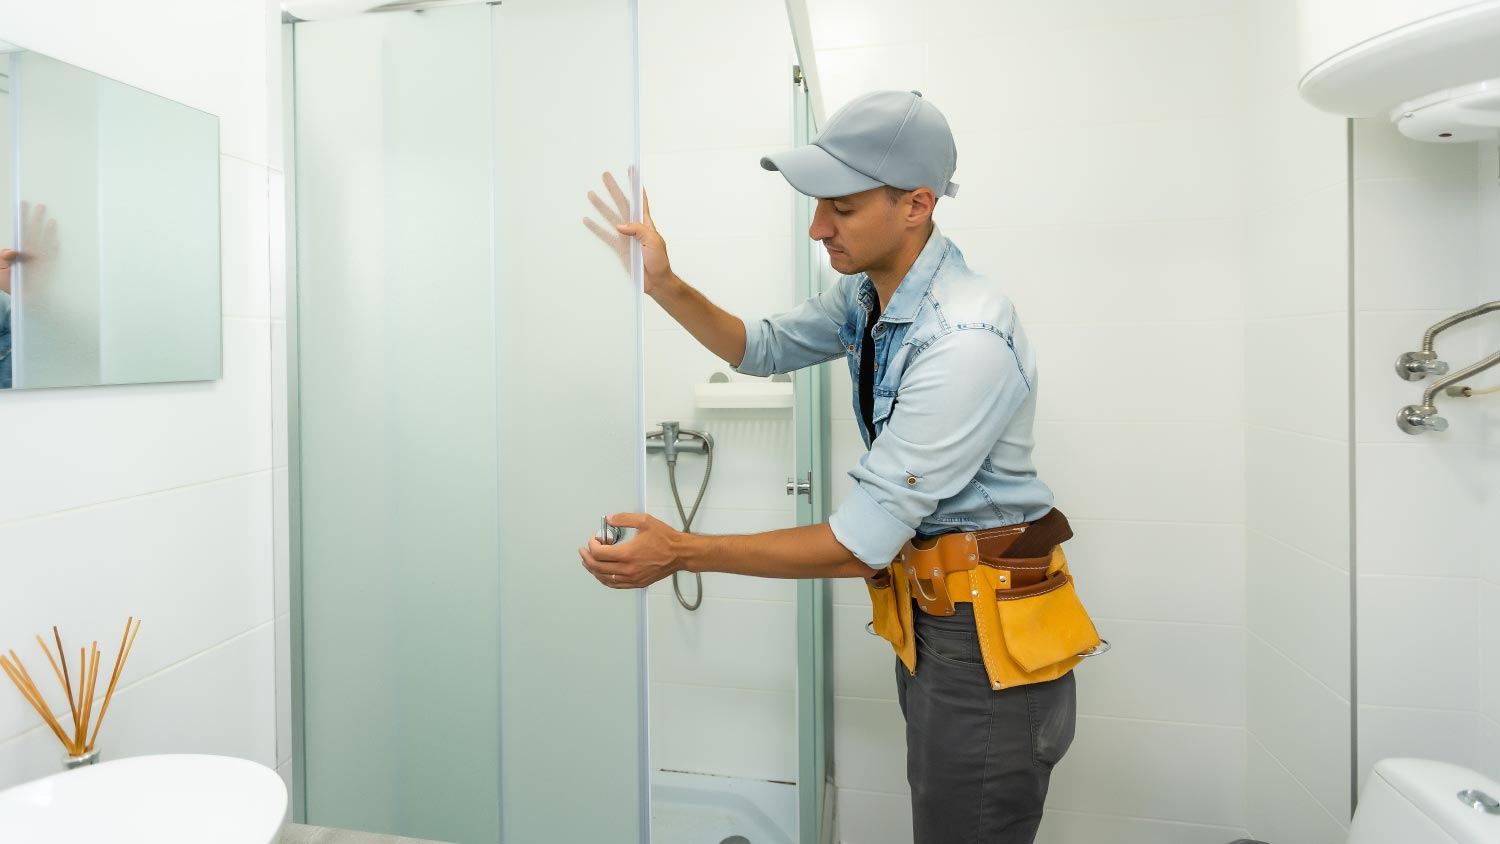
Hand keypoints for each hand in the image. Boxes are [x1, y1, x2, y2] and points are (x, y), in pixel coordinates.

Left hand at [1, 202, 59, 294]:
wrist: (20, 298)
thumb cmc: (8, 282)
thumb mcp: (0, 269)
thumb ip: (3, 258)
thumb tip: (12, 250)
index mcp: (18, 249)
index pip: (21, 230)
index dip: (22, 218)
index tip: (23, 204)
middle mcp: (30, 251)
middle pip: (34, 232)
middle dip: (36, 219)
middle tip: (40, 205)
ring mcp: (40, 259)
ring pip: (44, 241)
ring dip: (47, 231)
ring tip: (51, 220)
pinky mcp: (47, 268)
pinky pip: (52, 256)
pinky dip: (53, 249)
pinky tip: (54, 241)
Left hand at [579, 512, 684, 588]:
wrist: (680, 554)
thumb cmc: (665, 538)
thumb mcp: (644, 521)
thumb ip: (623, 519)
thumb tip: (608, 520)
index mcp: (627, 554)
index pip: (599, 553)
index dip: (592, 544)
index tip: (594, 537)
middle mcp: (628, 569)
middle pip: (598, 567)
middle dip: (587, 557)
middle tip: (583, 550)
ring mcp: (632, 578)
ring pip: (604, 578)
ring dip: (593, 570)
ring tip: (588, 562)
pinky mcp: (637, 583)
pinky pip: (615, 585)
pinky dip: (605, 579)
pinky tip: (602, 573)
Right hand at [581, 170, 671, 294]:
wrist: (656, 281)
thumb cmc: (659, 261)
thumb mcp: (653, 241)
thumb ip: (638, 230)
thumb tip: (620, 225)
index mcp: (645, 223)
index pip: (640, 200)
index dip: (636, 185)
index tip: (632, 170)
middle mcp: (634, 227)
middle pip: (622, 203)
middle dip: (614, 189)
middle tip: (605, 175)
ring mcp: (624, 237)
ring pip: (610, 217)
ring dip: (601, 205)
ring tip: (591, 194)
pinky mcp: (618, 248)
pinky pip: (604, 235)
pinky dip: (596, 228)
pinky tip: (587, 220)